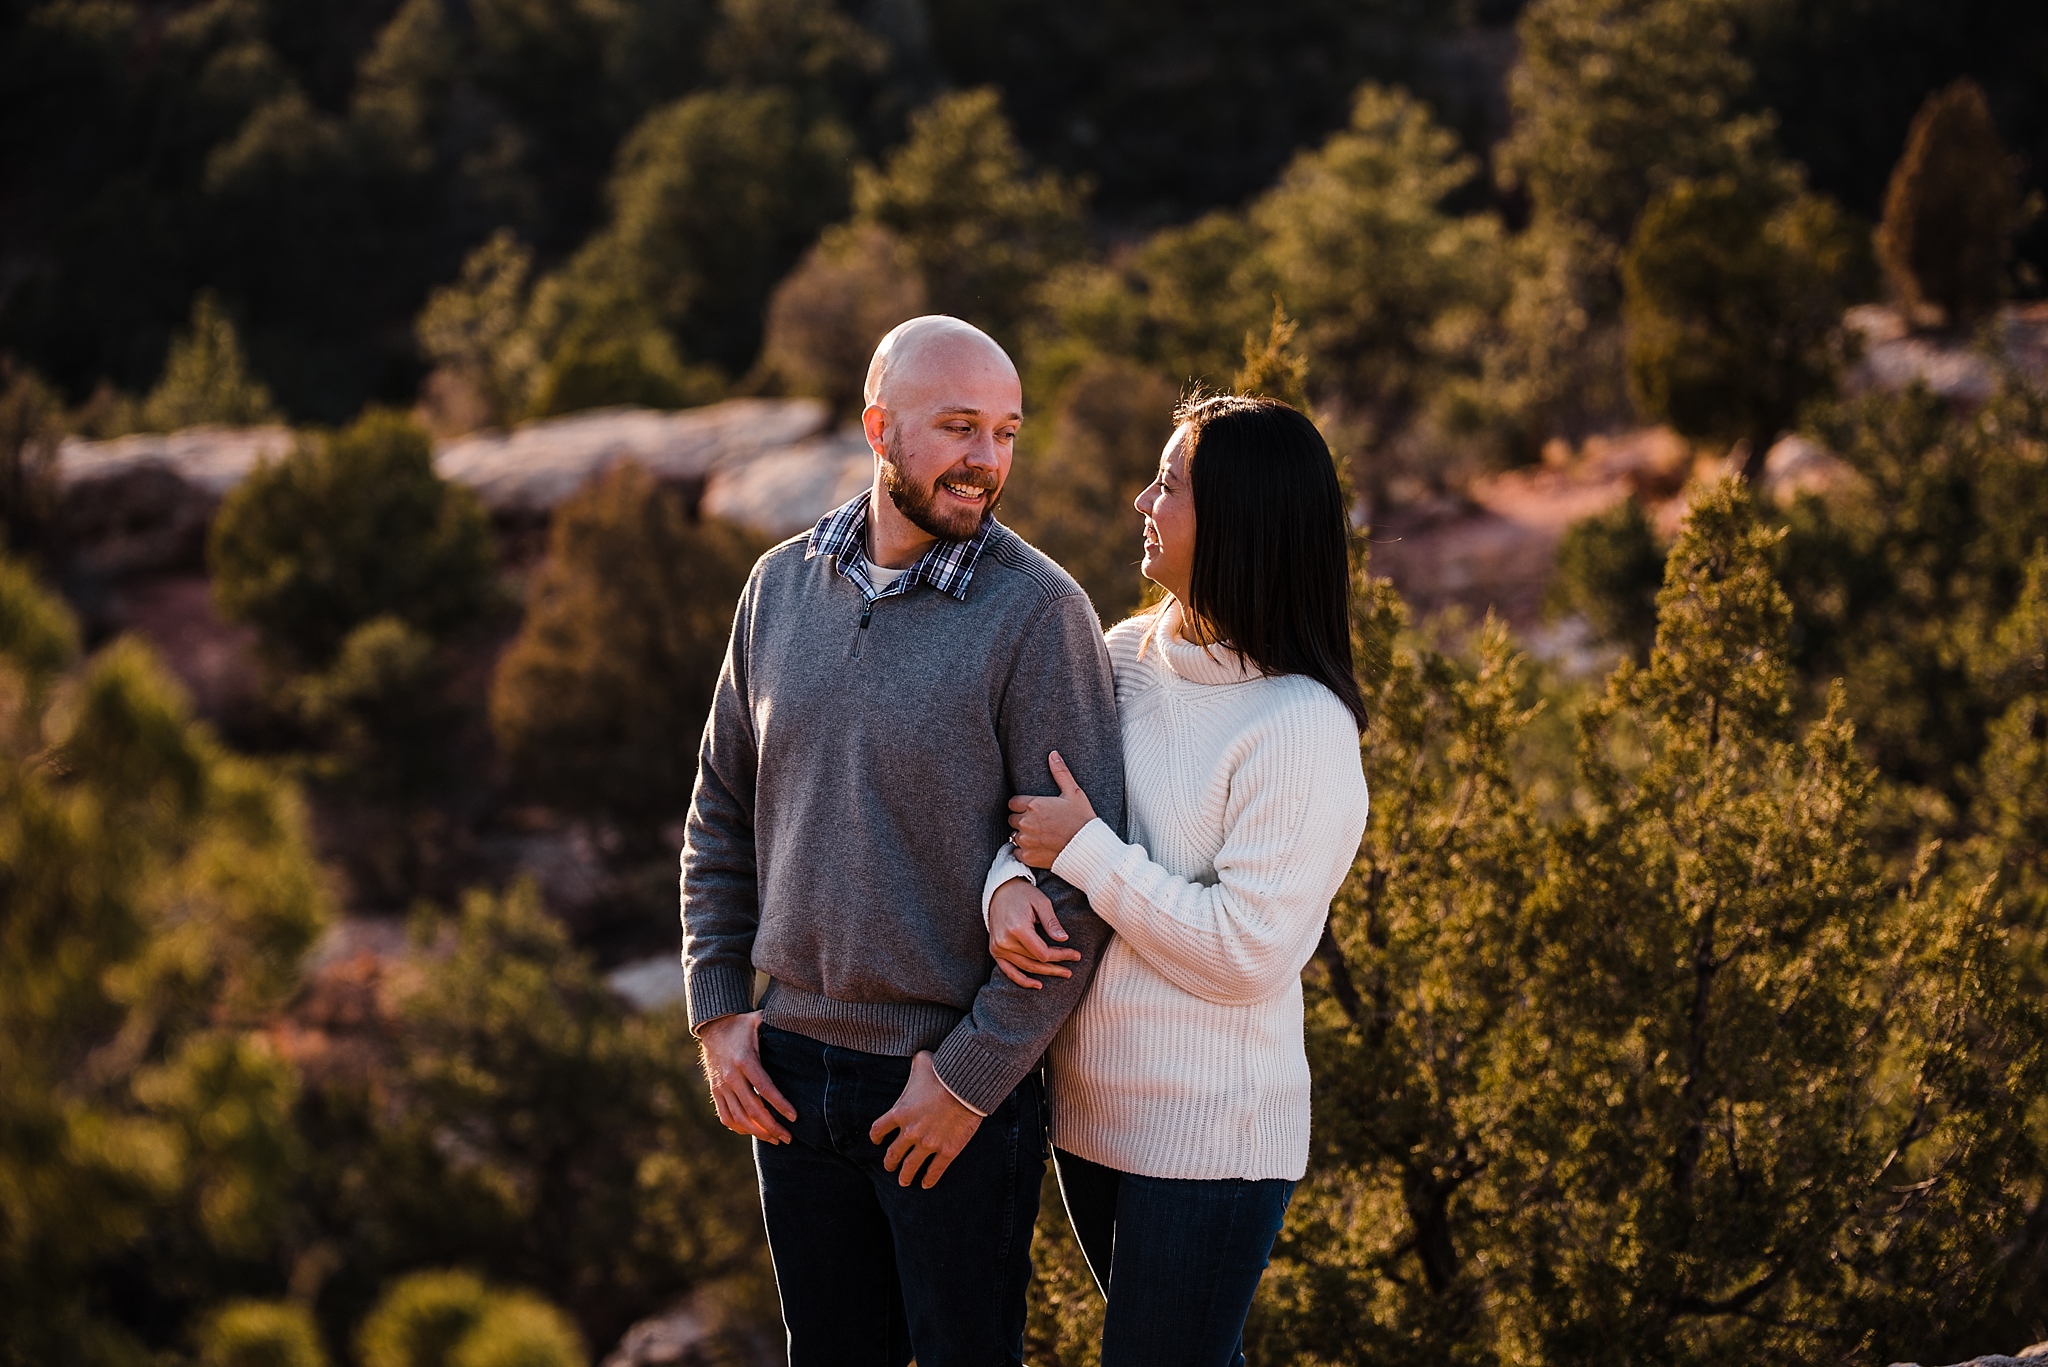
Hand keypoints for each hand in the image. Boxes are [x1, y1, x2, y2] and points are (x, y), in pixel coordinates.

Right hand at [698, 1011, 795, 1143]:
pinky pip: (725, 1116)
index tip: (794, 1117)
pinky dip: (739, 1128)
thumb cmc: (741, 1025)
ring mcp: (721, 1087)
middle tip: (788, 1137)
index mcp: (745, 1061)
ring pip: (739, 1118)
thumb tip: (800, 1020)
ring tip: (775, 1139)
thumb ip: (777, 1024)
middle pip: (752, 1109)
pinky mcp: (715, 1092)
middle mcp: (731, 1077)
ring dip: (757, 1132)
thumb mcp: (758, 1021)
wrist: (712, 1027)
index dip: (780, 1105)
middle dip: (772, 1126)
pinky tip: (753, 1131)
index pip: (765, 1089)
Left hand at [869, 1051, 981, 1188]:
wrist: (967, 1086)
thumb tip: (918, 1055)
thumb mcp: (922, 1061)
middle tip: (890, 1166)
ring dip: (905, 1176)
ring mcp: (928, 1144)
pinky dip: (929, 1179)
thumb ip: (915, 1062)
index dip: (876, 1137)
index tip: (878, 1141)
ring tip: (904, 1181)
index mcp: (899, 1113)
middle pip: (893, 1154)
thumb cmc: (943, 1071)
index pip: (878, 1130)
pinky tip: (926, 1184)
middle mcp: (910, 1132)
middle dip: (890, 1163)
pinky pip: (934, 1171)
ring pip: (910, 1167)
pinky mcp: (947, 1151)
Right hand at [989, 877, 1078, 989]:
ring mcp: (998, 948)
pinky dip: (1022, 980)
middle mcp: (1005, 941)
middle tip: (1071, 970)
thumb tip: (1063, 939)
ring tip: (1061, 974)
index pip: (1042, 953)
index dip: (1060, 956)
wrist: (999, 891)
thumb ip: (1052, 922)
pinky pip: (1008, 971)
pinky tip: (1037, 985)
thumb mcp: (1041, 903)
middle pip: (1035, 962)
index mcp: (1017, 928)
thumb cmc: (1023, 894)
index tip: (1075, 955)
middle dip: (1055, 966)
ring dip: (1044, 974)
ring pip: (1025, 967)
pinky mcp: (995, 951)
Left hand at [1006, 750, 1096, 868]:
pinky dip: (1024, 852)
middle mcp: (1026, 822)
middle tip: (1037, 823)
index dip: (1021, 806)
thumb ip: (1061, 773)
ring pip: (1014, 835)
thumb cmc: (1083, 819)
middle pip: (1012, 819)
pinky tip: (1038, 849)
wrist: (1089, 848)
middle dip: (1021, 820)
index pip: (1013, 803)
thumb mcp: (1074, 793)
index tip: (1032, 810)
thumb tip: (1053, 754)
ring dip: (1023, 835)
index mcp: (1034, 805)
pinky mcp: (1029, 856)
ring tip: (1039, 836)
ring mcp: (1026, 840)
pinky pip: (1017, 853)